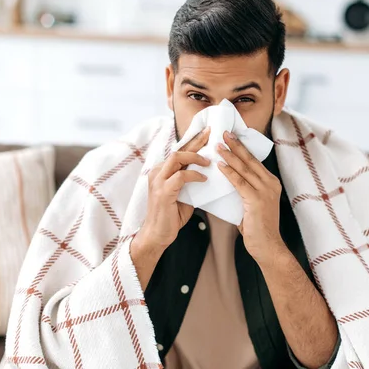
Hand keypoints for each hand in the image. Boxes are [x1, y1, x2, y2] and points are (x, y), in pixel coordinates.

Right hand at [138, 127, 210, 250]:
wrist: (157, 235)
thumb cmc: (171, 216)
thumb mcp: (184, 195)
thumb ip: (191, 183)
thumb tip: (209, 173)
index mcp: (162, 172)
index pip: (179, 152)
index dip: (194, 141)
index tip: (208, 133)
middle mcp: (157, 172)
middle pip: (178, 150)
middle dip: (196, 141)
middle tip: (211, 134)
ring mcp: (158, 181)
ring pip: (176, 158)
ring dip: (195, 156)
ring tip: (209, 161)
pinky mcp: (163, 191)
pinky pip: (181, 176)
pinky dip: (194, 175)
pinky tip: (204, 178)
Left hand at [216, 131, 284, 261]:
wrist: (268, 246)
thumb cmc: (257, 227)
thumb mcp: (252, 204)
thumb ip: (244, 190)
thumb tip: (228, 178)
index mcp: (271, 182)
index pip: (254, 162)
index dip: (242, 148)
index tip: (231, 137)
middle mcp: (271, 184)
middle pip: (250, 160)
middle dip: (236, 145)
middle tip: (224, 133)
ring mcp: (265, 191)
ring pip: (244, 169)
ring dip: (230, 155)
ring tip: (218, 145)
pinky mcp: (257, 200)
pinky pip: (240, 183)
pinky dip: (229, 172)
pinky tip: (220, 165)